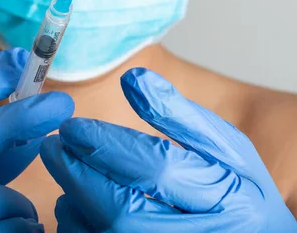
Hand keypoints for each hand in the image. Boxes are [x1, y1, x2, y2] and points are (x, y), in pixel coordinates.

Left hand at [40, 68, 296, 231]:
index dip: (108, 145)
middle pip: (123, 212)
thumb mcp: (228, 148)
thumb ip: (180, 115)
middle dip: (79, 175)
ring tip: (66, 172)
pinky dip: (78, 228)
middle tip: (54, 147)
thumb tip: (133, 78)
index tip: (73, 126)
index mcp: (227, 198)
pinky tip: (76, 205)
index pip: (157, 168)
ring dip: (74, 203)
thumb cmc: (242, 195)